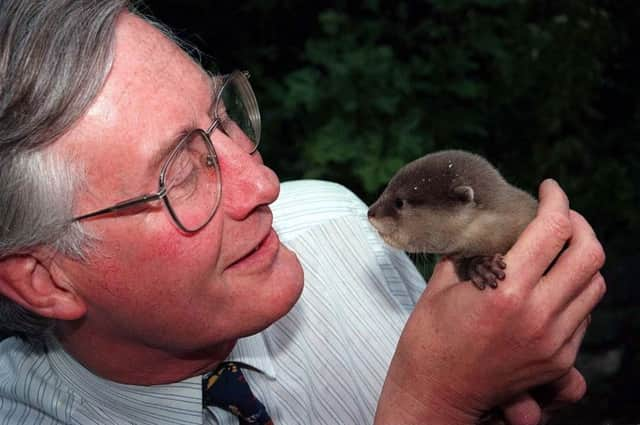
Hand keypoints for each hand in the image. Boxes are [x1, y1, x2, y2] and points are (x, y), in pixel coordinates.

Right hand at [375, 179, 604, 424]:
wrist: (435, 395)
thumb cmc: (428, 340)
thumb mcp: (440, 287)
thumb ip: (467, 252)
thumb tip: (481, 223)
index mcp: (505, 292)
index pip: (552, 230)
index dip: (557, 199)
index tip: (549, 188)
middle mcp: (538, 316)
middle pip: (589, 254)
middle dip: (580, 224)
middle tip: (561, 215)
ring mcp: (553, 342)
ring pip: (594, 285)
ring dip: (581, 259)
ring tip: (558, 249)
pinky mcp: (558, 361)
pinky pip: (583, 316)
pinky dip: (575, 291)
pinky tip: (551, 286)